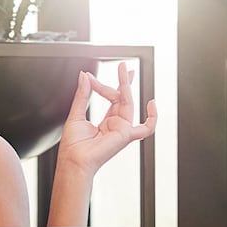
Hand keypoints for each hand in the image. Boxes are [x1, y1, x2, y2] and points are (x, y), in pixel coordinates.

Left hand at [57, 61, 156, 175]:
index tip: (90, 77)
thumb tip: (85, 76)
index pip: (112, 98)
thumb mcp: (76, 113)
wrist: (73, 160)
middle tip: (122, 66)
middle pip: (122, 98)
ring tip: (123, 71)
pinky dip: (153, 118)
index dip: (103, 85)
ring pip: (128, 103)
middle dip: (123, 81)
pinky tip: (151, 103)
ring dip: (126, 86)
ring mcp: (122, 129)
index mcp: (106, 122)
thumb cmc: (73, 145)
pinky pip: (147, 128)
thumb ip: (83, 94)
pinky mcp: (125, 134)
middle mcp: (116, 125)